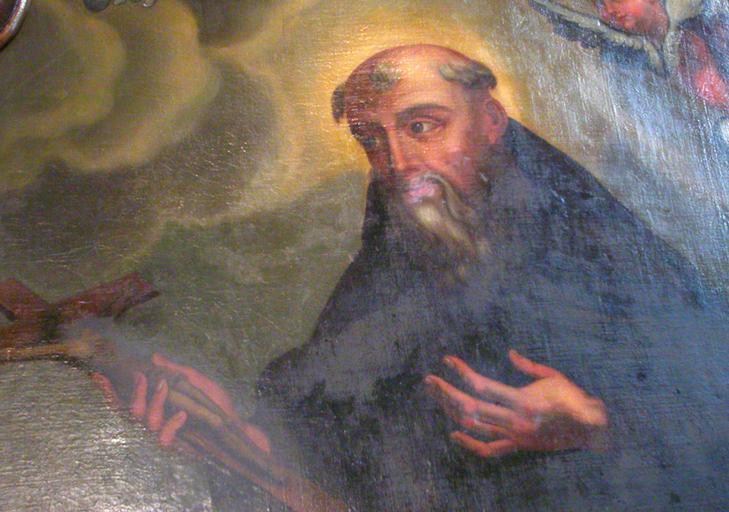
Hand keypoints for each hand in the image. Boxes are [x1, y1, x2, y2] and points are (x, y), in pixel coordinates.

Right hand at [92, 353, 269, 452]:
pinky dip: (171, 425)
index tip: (98, 375)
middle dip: (133, 393)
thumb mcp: (196, 381)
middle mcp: (157, 419)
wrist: (234, 424)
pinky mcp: (178, 444)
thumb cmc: (215, 403)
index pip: (127, 398)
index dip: (109, 390)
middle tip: (142, 376)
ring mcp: (166, 432)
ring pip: (145, 422)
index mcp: (157, 403)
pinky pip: (164, 438)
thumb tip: (154, 357)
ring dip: (153, 402)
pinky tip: (182, 415)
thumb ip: (175, 371)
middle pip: (130, 412)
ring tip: (164, 386)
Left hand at [424, 349, 607, 458]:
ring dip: (451, 411)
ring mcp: (513, 437)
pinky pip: (489, 450)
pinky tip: (453, 434)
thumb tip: (510, 353)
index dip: (462, 372)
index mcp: (523, 401)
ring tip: (436, 395)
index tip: (447, 360)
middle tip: (429, 380)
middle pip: (469, 408)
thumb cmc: (573, 398)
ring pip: (473, 427)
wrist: (590, 431)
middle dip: (446, 393)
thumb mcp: (554, 376)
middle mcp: (514, 421)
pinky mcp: (516, 446)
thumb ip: (529, 366)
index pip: (482, 387)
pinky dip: (469, 444)